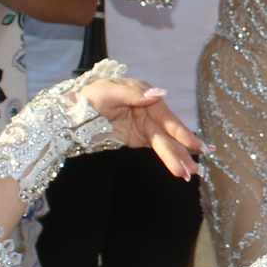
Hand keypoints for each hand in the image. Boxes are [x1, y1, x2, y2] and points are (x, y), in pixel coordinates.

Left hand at [77, 76, 205, 179]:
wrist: (71, 111)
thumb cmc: (89, 96)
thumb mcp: (108, 92)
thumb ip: (133, 94)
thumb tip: (160, 93)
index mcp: (145, 94)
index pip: (165, 116)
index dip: (180, 131)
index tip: (194, 144)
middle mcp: (149, 109)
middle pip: (168, 134)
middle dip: (182, 151)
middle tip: (195, 168)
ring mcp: (144, 125)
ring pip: (164, 144)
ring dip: (178, 158)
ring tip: (191, 174)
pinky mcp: (138, 138)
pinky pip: (156, 148)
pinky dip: (169, 158)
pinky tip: (181, 168)